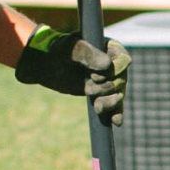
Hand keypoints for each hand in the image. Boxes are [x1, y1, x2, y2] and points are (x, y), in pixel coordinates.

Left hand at [14, 27, 129, 122]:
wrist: (47, 65)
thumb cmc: (59, 51)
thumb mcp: (72, 49)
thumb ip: (89, 54)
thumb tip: (108, 66)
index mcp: (109, 47)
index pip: (123, 60)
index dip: (113, 70)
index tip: (94, 76)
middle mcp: (112, 63)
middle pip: (121, 80)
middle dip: (109, 88)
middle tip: (90, 89)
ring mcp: (108, 79)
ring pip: (118, 94)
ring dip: (110, 103)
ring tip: (98, 107)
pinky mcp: (101, 93)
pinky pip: (113, 105)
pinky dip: (115, 113)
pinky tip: (116, 122)